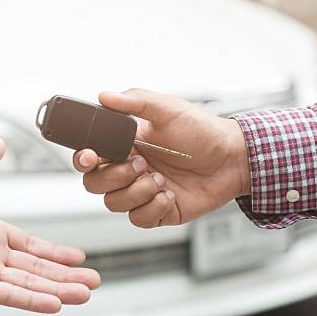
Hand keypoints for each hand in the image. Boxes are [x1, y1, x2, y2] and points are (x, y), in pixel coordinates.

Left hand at [0, 138, 99, 312]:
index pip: (32, 245)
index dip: (56, 252)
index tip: (78, 256)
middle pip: (38, 268)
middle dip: (66, 275)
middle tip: (93, 281)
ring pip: (29, 283)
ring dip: (58, 289)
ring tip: (84, 294)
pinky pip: (8, 294)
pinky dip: (32, 300)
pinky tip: (55, 303)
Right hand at [73, 89, 249, 227]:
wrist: (233, 159)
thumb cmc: (202, 131)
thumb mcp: (168, 109)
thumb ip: (135, 101)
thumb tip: (104, 96)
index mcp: (124, 145)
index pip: (89, 157)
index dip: (83, 159)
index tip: (91, 156)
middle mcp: (128, 170)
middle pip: (94, 183)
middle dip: (115, 176)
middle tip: (142, 164)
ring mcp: (141, 192)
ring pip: (114, 203)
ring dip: (137, 192)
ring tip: (161, 179)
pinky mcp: (158, 212)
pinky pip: (139, 219)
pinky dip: (154, 207)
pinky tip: (170, 194)